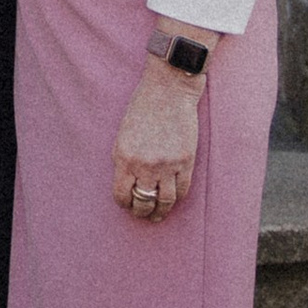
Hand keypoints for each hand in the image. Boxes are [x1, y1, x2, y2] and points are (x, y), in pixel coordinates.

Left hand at [112, 64, 199, 223]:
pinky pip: (182, 190)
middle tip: (143, 215)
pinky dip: (177, 198)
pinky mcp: (186, 161)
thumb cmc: (142, 108)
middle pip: (143, 202)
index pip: (121, 194)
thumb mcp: (123, 134)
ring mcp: (167, 164)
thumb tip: (128, 184)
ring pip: (165, 201)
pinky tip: (173, 199)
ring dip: (160, 212)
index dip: (124, 204)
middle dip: (142, 212)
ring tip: (158, 215)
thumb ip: (124, 160)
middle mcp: (144, 164)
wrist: (168, 91)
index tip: (127, 205)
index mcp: (124, 156)